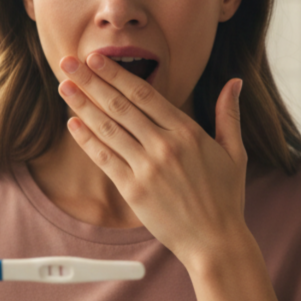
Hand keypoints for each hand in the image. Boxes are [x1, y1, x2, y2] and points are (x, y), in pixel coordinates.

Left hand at [57, 52, 248, 266]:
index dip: (117, 74)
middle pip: (120, 105)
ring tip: (64, 86)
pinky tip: (72, 123)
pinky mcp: (134, 191)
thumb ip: (229, 115)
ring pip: (108, 128)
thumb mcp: (235, 153)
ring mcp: (147, 168)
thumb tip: (235, 81)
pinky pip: (105, 159)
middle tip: (69, 62)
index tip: (97, 59)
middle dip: (91, 81)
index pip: (145, 93)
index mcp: (188, 132)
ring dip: (82, 105)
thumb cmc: (226, 198)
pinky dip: (87, 139)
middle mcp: (165, 146)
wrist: (215, 242)